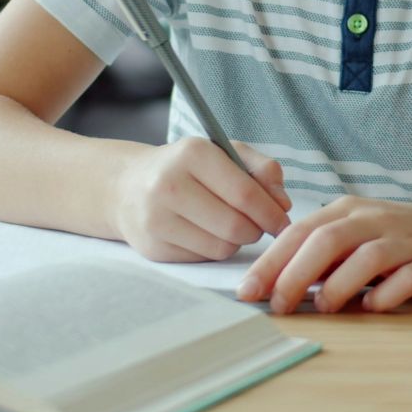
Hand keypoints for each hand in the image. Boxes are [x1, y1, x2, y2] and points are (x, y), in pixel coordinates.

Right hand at [112, 138, 291, 261]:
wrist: (128, 187)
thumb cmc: (187, 168)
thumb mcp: (225, 153)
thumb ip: (262, 169)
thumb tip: (283, 204)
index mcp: (192, 154)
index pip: (245, 193)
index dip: (271, 212)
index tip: (283, 220)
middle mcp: (168, 185)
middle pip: (235, 225)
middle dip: (257, 229)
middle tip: (259, 225)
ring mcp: (156, 219)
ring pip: (222, 246)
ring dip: (237, 241)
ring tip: (231, 225)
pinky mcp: (152, 247)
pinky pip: (203, 258)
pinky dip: (215, 249)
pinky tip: (207, 233)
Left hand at [236, 196, 411, 314]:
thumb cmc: (400, 240)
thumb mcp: (357, 236)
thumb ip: (322, 256)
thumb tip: (274, 286)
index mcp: (348, 211)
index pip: (300, 232)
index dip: (270, 262)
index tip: (247, 291)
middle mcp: (373, 221)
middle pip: (326, 240)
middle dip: (294, 274)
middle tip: (276, 305)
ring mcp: (404, 241)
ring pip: (364, 257)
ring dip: (337, 285)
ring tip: (323, 307)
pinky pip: (403, 281)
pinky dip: (382, 297)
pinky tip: (370, 309)